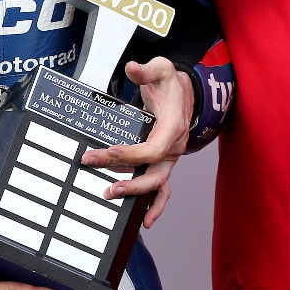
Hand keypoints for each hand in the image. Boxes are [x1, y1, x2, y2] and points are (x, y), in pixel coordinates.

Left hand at [80, 57, 192, 226]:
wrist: (184, 91)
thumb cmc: (170, 82)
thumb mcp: (160, 68)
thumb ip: (146, 70)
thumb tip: (132, 68)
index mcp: (173, 126)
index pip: (153, 149)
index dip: (131, 155)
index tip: (108, 152)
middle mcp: (174, 146)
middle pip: (154, 172)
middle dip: (129, 180)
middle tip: (105, 185)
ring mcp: (170, 157)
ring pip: (156, 183)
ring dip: (136, 193)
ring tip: (111, 195)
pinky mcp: (163, 162)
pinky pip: (162, 188)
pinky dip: (156, 205)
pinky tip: (144, 221)